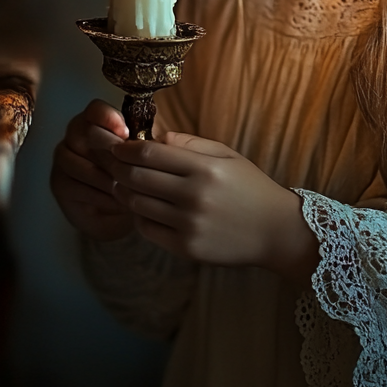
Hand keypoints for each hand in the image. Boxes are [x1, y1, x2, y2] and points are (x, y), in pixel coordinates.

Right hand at [50, 98, 134, 240]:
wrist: (117, 211)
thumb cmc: (131, 176)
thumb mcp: (141, 158)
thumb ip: (143, 144)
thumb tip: (159, 140)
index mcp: (95, 122)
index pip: (95, 109)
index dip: (108, 117)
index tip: (125, 132)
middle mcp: (74, 136)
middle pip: (84, 132)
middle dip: (109, 148)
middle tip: (129, 164)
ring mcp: (63, 160)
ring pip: (79, 162)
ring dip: (106, 177)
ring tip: (128, 188)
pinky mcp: (59, 184)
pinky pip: (76, 186)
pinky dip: (99, 195)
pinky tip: (118, 202)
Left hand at [109, 132, 318, 284]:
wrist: (275, 230)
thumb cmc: (250, 187)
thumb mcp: (227, 155)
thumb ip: (190, 143)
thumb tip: (155, 138)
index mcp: (205, 168)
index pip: (151, 153)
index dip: (127, 148)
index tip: (117, 146)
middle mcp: (194, 196)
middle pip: (138, 178)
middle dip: (118, 168)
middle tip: (110, 163)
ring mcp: (189, 225)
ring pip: (138, 204)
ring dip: (124, 192)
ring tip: (122, 184)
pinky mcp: (186, 248)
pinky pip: (148, 229)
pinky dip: (138, 216)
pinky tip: (141, 207)